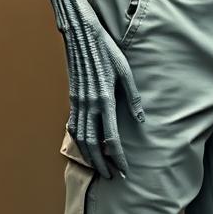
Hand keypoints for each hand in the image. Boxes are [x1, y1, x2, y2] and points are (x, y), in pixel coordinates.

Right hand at [63, 0, 144, 179]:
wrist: (80, 36)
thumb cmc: (107, 50)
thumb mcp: (125, 71)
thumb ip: (132, 97)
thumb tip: (140, 120)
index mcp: (105, 99)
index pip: (111, 138)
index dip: (118, 157)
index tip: (125, 170)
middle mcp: (89, 105)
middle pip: (93, 145)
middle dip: (103, 164)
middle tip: (114, 177)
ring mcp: (78, 104)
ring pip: (81, 139)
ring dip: (90, 157)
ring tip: (101, 169)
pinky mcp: (72, 100)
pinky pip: (75, 127)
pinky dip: (80, 142)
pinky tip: (87, 148)